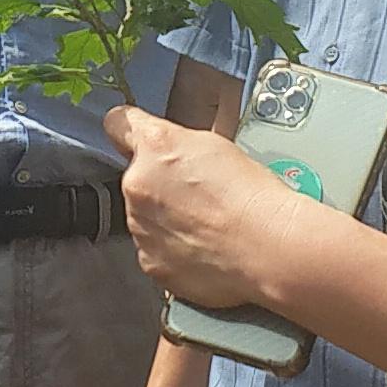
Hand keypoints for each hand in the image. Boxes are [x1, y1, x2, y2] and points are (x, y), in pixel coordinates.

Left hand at [105, 103, 319, 311]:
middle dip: (159, 185)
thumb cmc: (253, 196)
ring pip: (144, 217)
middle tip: (200, 195)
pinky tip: (204, 247)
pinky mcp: (150, 263)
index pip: (118, 123)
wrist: (268, 247)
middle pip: (136, 179)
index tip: (131, 135)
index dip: (128, 128)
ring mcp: (140, 228)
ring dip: (165, 219)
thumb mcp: (218, 145)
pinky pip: (154, 251)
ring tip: (208, 225)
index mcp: (154, 147)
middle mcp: (137, 185)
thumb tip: (171, 148)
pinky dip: (173, 251)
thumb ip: (180, 143)